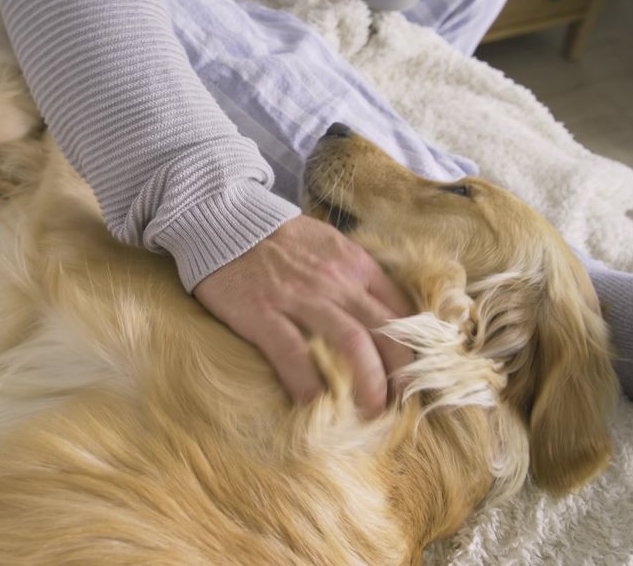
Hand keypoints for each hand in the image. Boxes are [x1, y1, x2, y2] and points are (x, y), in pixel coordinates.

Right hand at [194, 215, 413, 416]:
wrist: (221, 219)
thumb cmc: (276, 237)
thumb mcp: (328, 244)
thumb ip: (353, 274)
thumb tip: (377, 313)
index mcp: (356, 264)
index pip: (401, 310)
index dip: (412, 348)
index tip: (410, 375)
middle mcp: (336, 281)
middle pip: (386, 331)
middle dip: (400, 374)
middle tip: (398, 403)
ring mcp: (301, 297)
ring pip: (353, 344)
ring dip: (368, 384)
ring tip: (370, 413)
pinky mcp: (263, 313)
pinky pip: (294, 355)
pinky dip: (308, 386)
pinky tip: (314, 407)